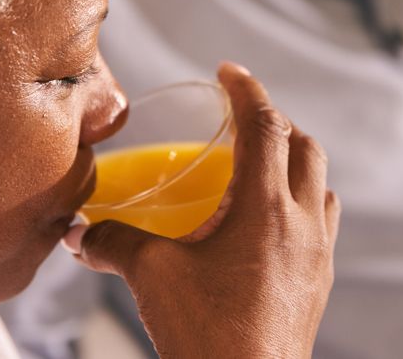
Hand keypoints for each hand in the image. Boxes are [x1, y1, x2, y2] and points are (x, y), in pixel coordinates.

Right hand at [64, 63, 339, 357]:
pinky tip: (269, 226)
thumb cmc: (205, 335)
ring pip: (321, 185)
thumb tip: (79, 232)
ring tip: (259, 168)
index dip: (246, 89)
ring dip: (294, 163)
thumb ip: (113, 243)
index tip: (227, 70)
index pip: (265, 124)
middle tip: (239, 121)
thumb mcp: (151, 277)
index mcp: (265, 208)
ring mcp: (320, 256)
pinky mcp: (320, 285)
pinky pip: (323, 224)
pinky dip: (302, 205)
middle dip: (274, 122)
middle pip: (304, 146)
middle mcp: (303, 223)